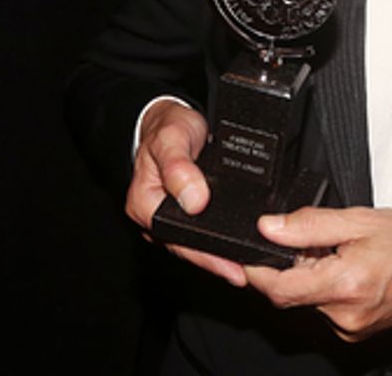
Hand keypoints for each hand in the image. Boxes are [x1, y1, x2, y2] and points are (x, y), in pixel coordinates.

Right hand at [126, 99, 247, 286]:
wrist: (169, 118)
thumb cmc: (166, 127)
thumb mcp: (171, 139)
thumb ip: (178, 168)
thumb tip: (194, 200)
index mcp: (144, 202)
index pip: (175, 235)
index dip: (202, 252)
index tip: (227, 261)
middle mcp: (154, 215)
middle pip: (186, 246)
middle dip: (215, 261)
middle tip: (243, 273)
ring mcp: (170, 216)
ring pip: (195, 242)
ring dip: (219, 255)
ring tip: (247, 268)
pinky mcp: (185, 212)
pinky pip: (202, 231)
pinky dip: (220, 240)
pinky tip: (238, 247)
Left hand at [243, 207, 391, 340]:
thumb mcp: (360, 220)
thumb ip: (309, 224)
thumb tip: (269, 226)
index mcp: (344, 284)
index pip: (278, 289)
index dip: (257, 271)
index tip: (250, 255)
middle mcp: (344, 314)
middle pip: (292, 293)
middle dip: (293, 265)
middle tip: (316, 241)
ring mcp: (350, 328)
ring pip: (309, 299)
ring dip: (312, 275)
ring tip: (341, 252)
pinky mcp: (355, 332)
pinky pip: (326, 308)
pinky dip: (327, 287)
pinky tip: (349, 268)